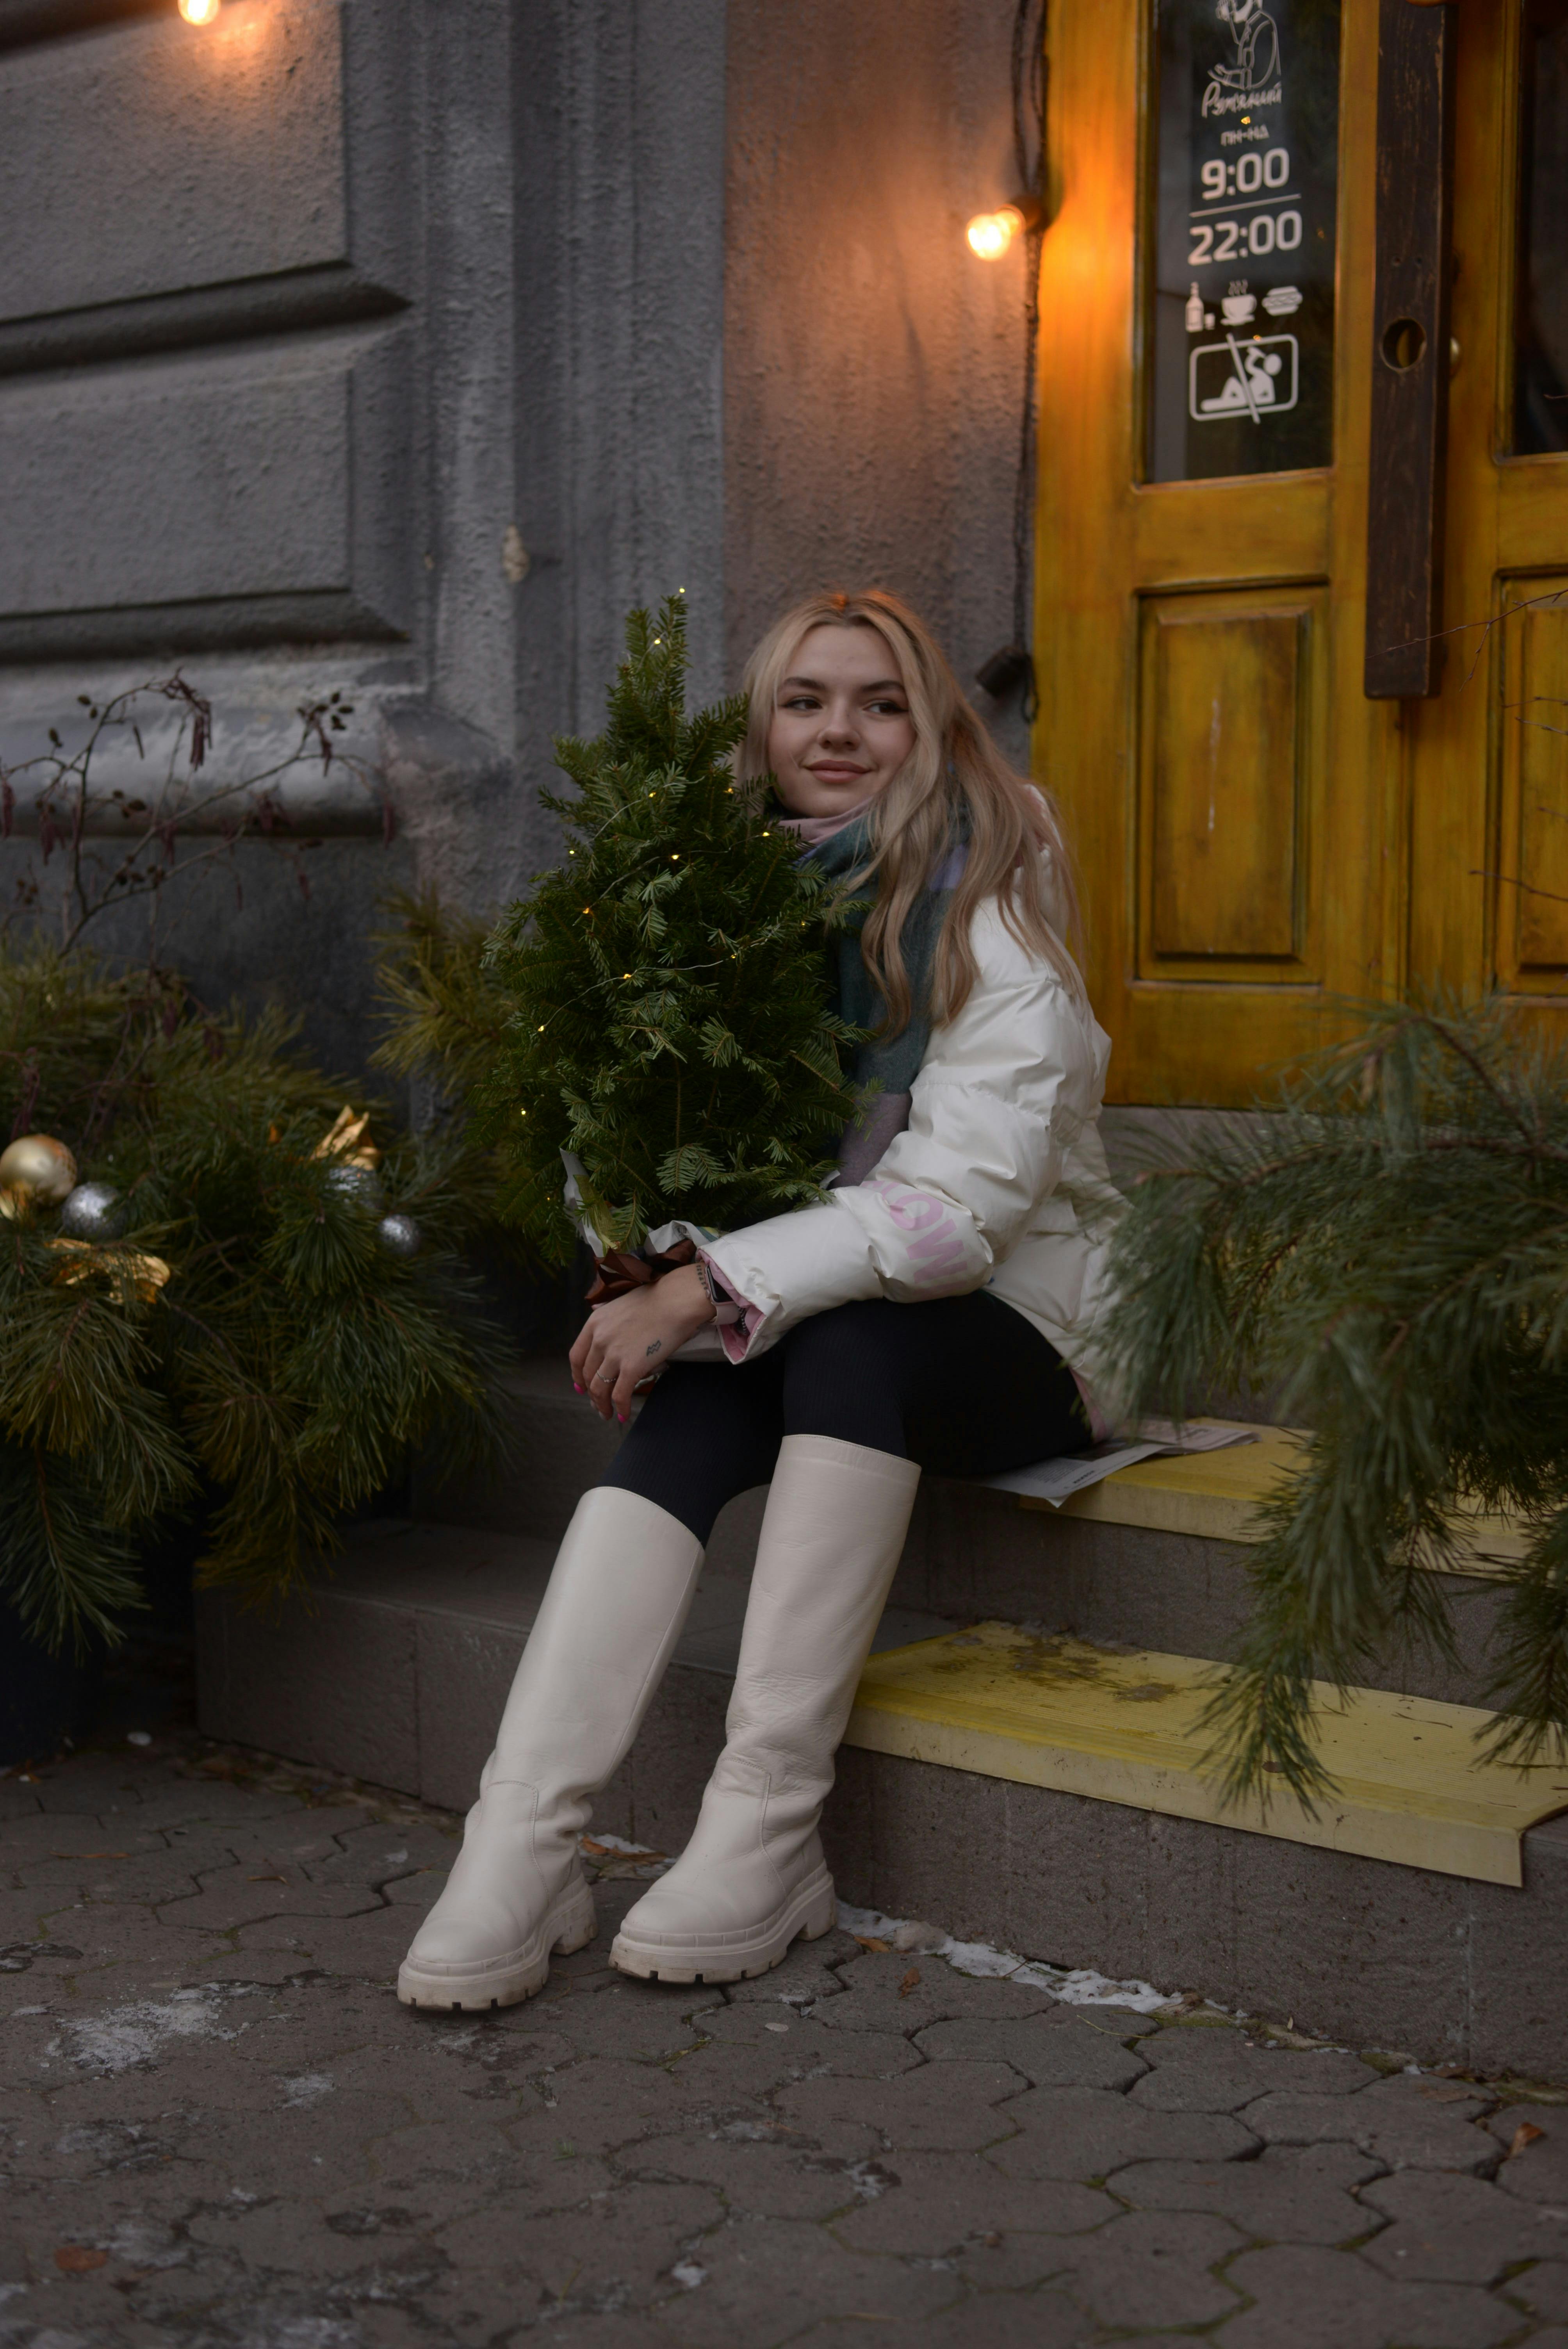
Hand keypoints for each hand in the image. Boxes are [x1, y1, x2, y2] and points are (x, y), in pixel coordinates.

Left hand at [569, 1262, 716, 1422]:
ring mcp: (614, 1354)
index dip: (577, 1375)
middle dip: (591, 1394)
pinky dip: (620, 1408)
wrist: (676, 1301)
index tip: (581, 1386)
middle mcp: (599, 1339)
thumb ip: (606, 1314)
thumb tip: (596, 1312)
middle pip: (588, 1375)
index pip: (576, 1356)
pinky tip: (623, 1414)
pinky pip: (619, 1395)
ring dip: (602, 1405)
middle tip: (598, 1404)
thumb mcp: (620, 1303)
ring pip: (599, 1389)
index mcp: (594, 1323)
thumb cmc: (656, 1300)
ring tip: (608, 1414)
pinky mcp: (631, 1367)